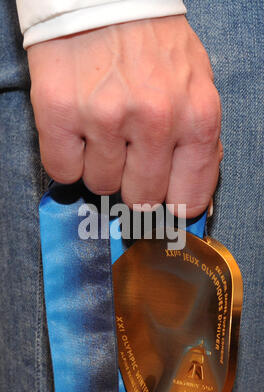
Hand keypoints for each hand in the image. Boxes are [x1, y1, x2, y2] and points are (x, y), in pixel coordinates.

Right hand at [27, 15, 221, 216]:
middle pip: (141, 199)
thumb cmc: (154, 45)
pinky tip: (78, 130)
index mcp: (197, 117)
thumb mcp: (197, 86)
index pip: (188, 197)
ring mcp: (105, 118)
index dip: (173, 205)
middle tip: (128, 154)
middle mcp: (155, 121)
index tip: (162, 200)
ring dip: (100, 164)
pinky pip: (63, 171)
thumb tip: (189, 196)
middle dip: (133, 184)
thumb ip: (197, 142)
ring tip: (102, 128)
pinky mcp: (61, 113)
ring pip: (100, 185)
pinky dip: (68, 158)